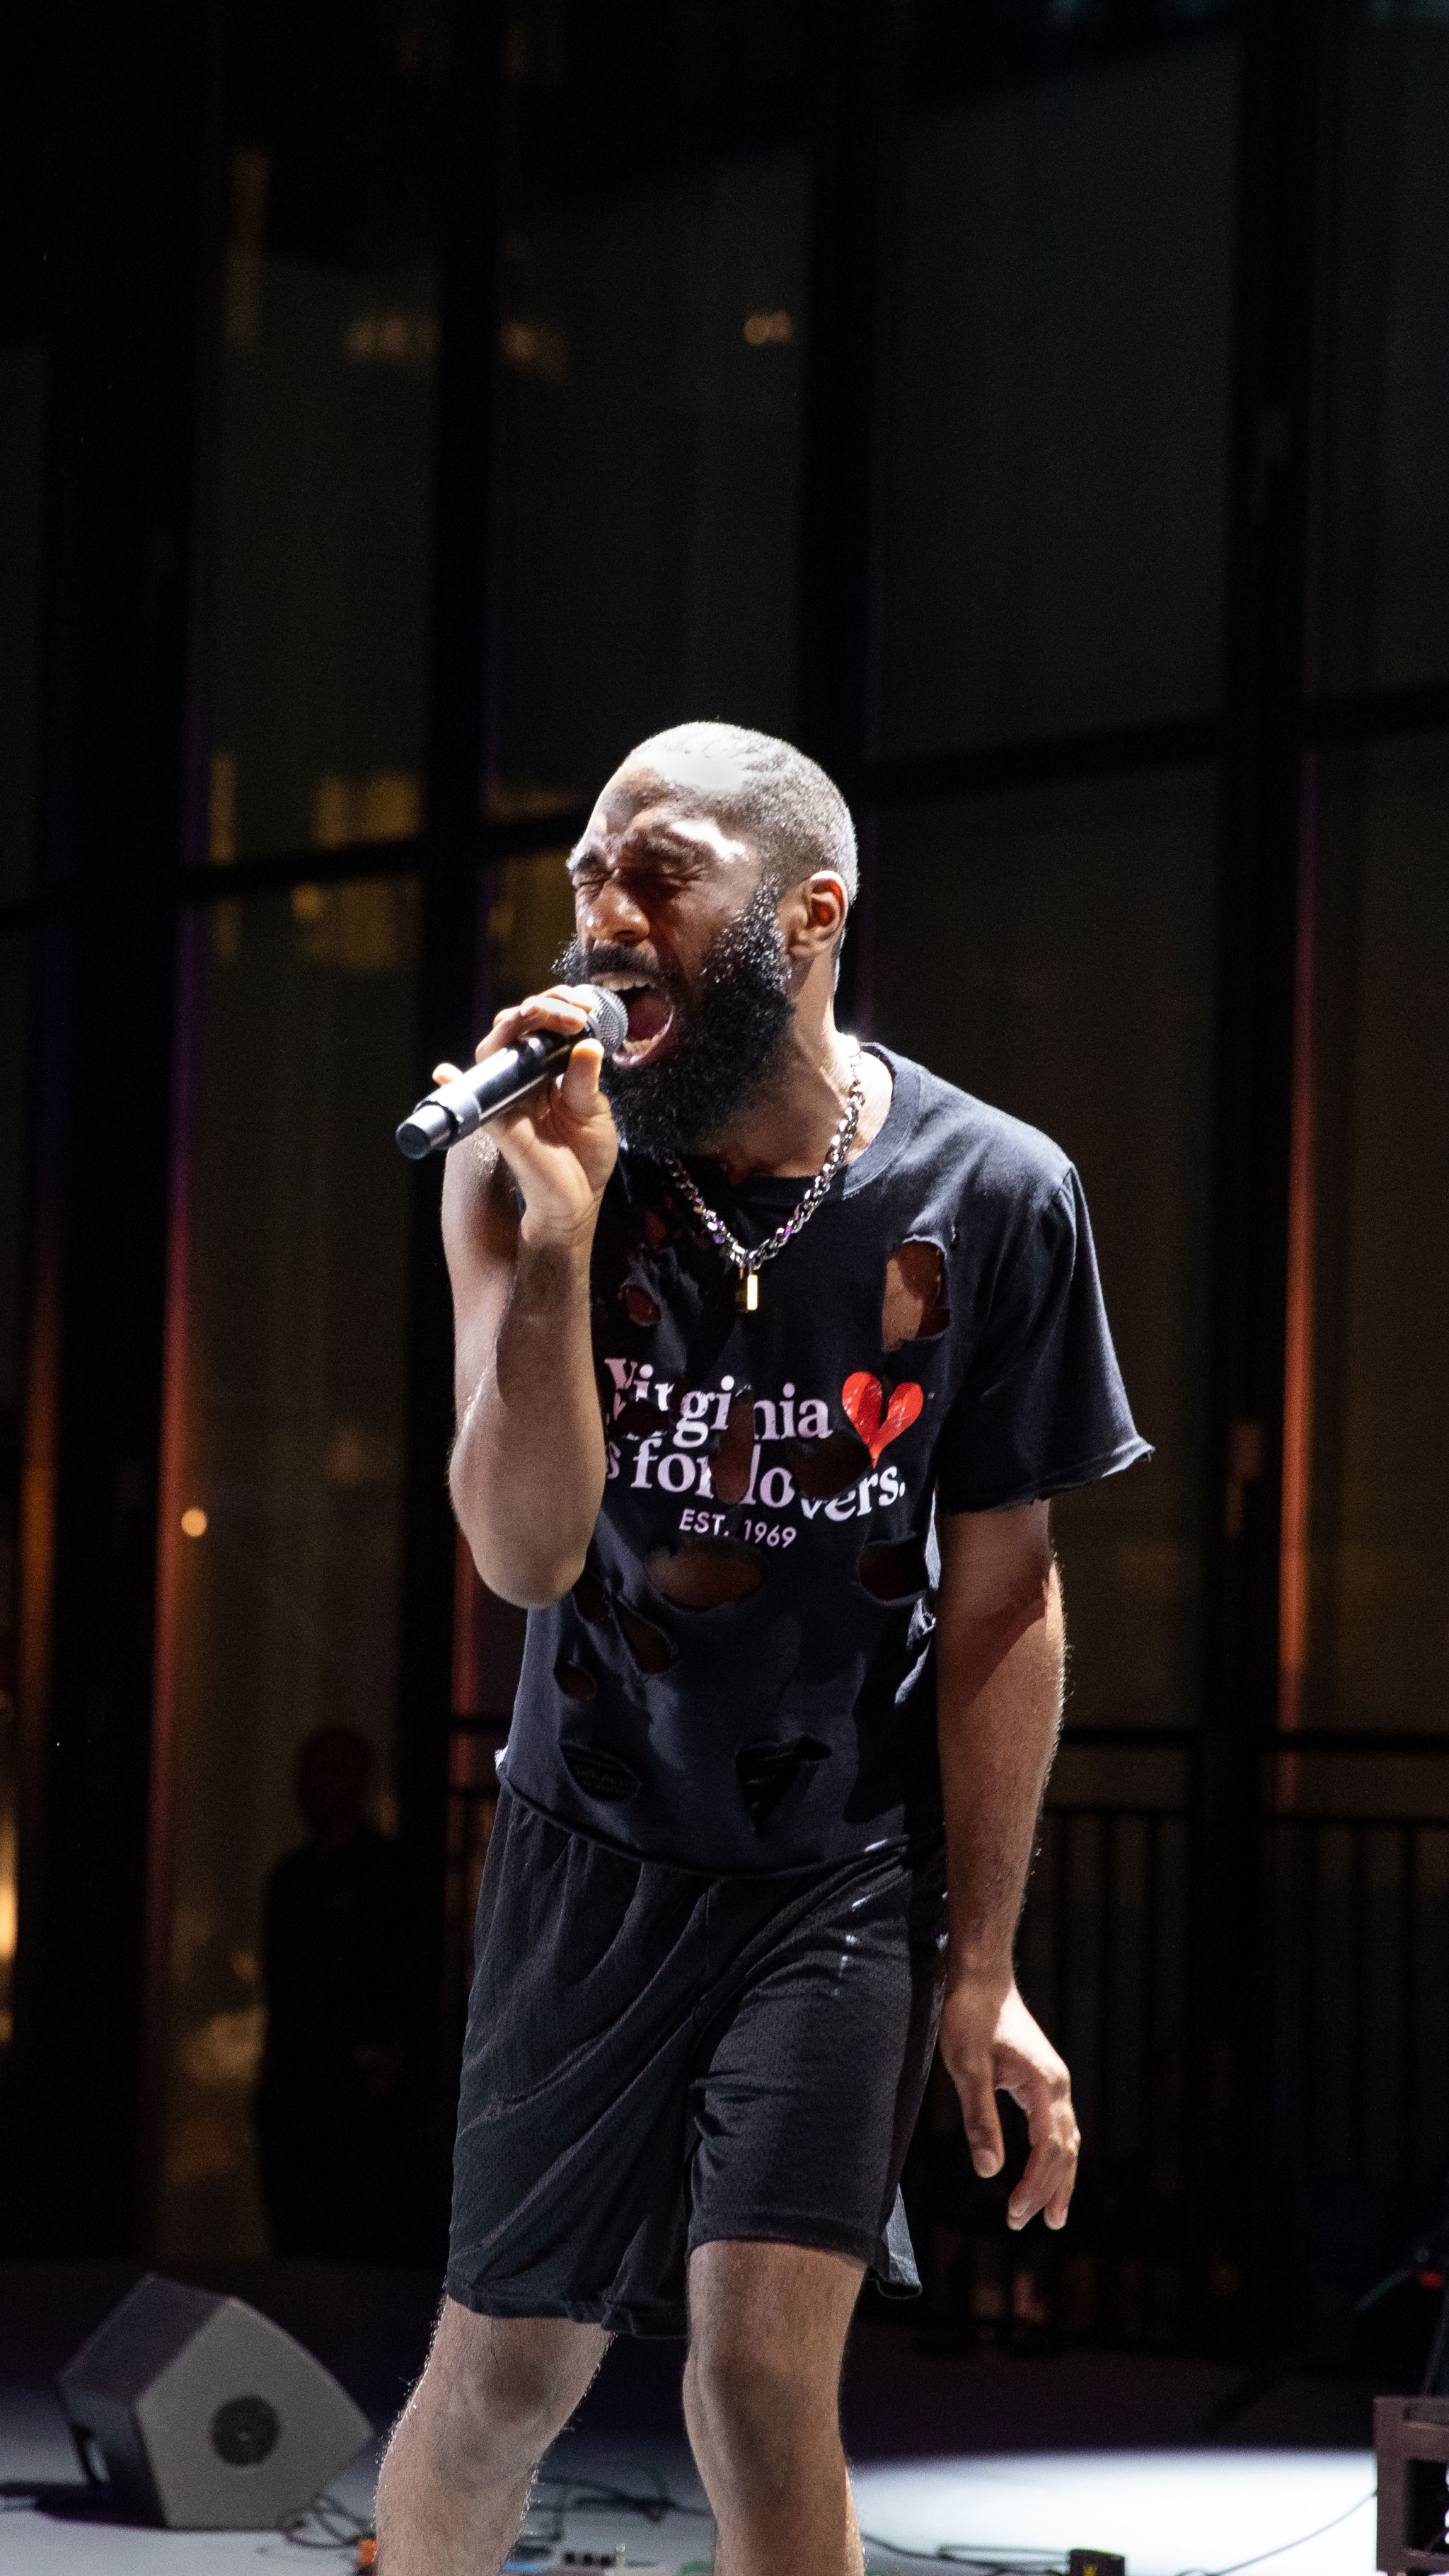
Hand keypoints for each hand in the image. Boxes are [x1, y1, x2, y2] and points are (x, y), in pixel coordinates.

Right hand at [434, 986, 618, 1245]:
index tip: (586, 1008)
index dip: (559, 1006)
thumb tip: (586, 1044)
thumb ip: (586, 1078)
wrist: (577, 1200)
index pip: (540, 1025)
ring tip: (543, 1013)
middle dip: (543, 1006)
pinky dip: (456, 1083)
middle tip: (574, 1013)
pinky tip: (445, 1072)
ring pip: (495, 1048)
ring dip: (516, 1022)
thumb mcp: (594, 1112)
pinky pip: (475, 1098)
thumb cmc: (585, 1156)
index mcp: (545, 1071)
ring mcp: (507, 1097)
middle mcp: (522, 1078)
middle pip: (515, 1026)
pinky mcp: (498, 1122)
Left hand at [938, 1975, 1078, 2230]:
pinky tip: (1044, 2171)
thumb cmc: (971, 2016)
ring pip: (1066, 2141)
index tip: (1016, 2214)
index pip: (1048, 2149)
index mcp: (1045, 2085)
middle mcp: (1057, 2086)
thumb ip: (979, 2117)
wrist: (981, 1976)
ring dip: (1059, 2178)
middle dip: (1050, 2190)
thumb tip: (990, 2170)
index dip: (1035, 2186)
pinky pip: (1056, 2127)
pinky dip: (1053, 2156)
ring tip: (1052, 2214)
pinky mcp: (1041, 2080)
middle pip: (1065, 2151)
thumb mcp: (967, 2067)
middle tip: (1032, 2225)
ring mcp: (1052, 2082)